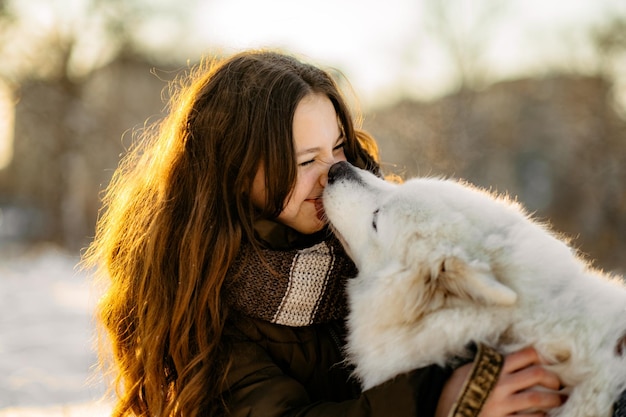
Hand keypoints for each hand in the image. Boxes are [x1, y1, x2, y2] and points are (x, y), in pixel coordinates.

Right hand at [436, 347, 564, 416]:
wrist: (446, 413)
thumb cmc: (456, 390)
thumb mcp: (468, 370)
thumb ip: (488, 364)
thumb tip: (508, 358)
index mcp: (493, 367)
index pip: (526, 355)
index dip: (542, 357)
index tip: (546, 364)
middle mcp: (500, 383)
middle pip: (538, 374)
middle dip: (553, 379)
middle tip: (558, 384)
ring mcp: (502, 404)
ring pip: (539, 398)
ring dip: (554, 399)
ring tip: (559, 400)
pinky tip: (544, 416)